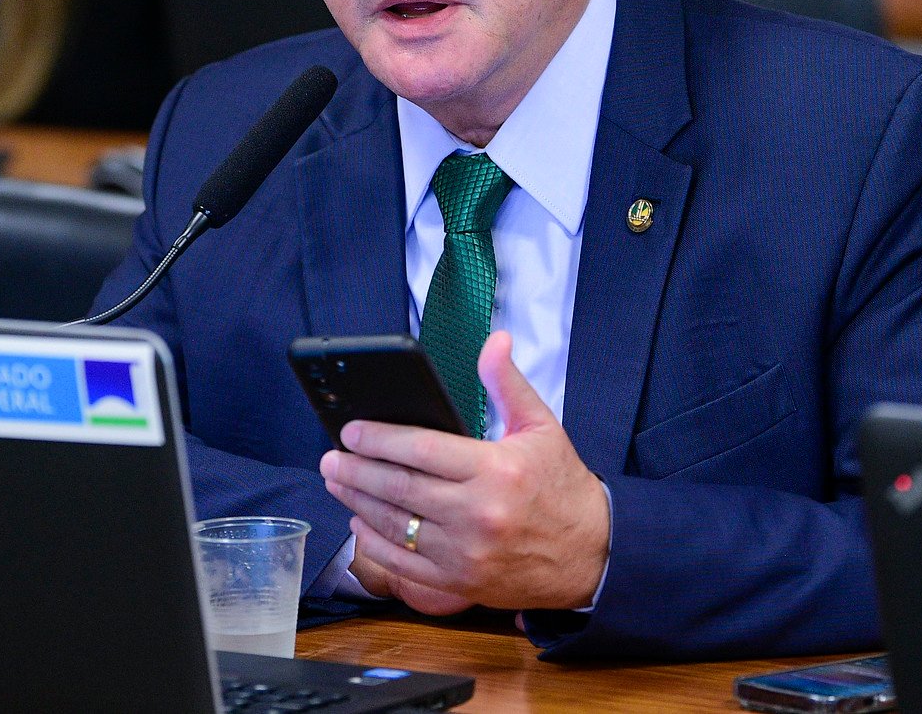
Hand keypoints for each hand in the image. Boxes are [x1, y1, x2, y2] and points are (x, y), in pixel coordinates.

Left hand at [320, 332, 610, 612]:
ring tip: (337, 482)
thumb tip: (495, 340)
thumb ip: (508, 383)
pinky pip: (404, 565)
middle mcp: (478, 514)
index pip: (422, 449)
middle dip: (356, 469)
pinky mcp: (460, 583)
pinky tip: (360, 522)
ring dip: (357, 502)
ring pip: (395, 526)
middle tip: (330, 456)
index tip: (351, 430)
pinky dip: (375, 544)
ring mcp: (466, 553)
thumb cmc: (562, 486)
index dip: (379, 438)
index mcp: (496, 470)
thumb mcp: (542, 426)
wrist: (591, 554)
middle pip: (399, 488)